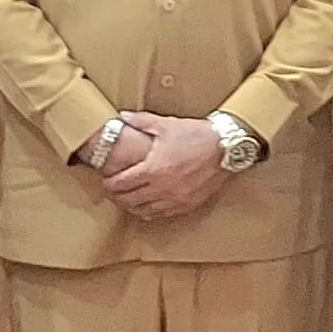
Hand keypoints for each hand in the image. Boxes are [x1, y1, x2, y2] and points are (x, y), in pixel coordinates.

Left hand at [104, 112, 232, 221]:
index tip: (106, 180)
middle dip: (117, 196)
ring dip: (132, 206)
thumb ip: (141, 121)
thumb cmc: (196, 135)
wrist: (227, 148)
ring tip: (127, 199)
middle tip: (112, 190)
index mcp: (153, 169)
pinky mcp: (187, 205)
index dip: (109, 184)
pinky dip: (150, 211)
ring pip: (144, 211)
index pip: (121, 184)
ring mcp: (175, 199)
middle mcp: (162, 188)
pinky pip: (162, 214)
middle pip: (129, 201)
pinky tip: (148, 205)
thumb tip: (122, 116)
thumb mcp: (166, 124)